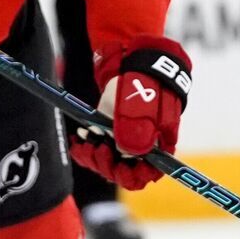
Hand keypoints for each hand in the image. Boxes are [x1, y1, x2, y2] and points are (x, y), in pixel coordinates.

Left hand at [69, 36, 191, 189]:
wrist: (134, 63)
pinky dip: (87, 147)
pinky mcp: (111, 133)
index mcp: (158, 144)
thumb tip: (127, 154)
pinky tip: (81, 137)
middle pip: (124, 173)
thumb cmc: (146, 80)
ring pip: (108, 164)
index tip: (117, 164)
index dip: (132, 176)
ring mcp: (125, 141)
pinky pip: (98, 151)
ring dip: (93, 157)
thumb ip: (137, 126)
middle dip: (106, 165)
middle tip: (95, 149)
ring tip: (84, 142)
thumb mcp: (142, 101)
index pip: (148, 174)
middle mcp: (142, 147)